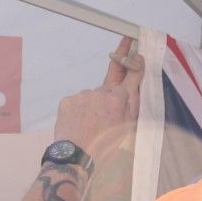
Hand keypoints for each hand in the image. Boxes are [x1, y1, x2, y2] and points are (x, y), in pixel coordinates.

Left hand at [53, 37, 143, 159]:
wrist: (75, 157)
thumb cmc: (104, 147)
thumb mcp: (127, 128)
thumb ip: (132, 104)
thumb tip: (134, 85)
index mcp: (118, 99)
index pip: (129, 78)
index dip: (133, 61)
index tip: (133, 43)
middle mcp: (101, 93)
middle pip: (110, 90)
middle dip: (111, 99)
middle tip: (107, 119)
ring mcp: (83, 95)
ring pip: (93, 97)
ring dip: (94, 107)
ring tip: (92, 128)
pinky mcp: (68, 100)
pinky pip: (78, 101)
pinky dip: (80, 110)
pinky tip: (81, 125)